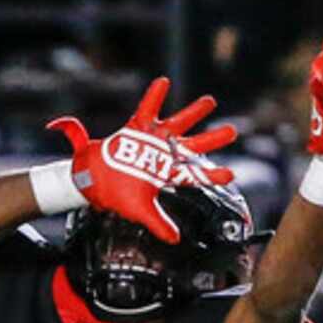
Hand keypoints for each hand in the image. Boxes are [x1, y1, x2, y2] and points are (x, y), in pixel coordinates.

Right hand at [46, 76, 237, 244]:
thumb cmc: (115, 195)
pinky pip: (147, 109)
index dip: (213, 174)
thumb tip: (174, 240)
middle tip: (233, 131)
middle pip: (194, 144)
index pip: (195, 175)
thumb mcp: (139, 211)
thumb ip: (158, 224)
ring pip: (178, 124)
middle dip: (213, 138)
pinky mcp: (136, 129)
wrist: (90, 182)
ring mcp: (151, 140)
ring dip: (194, 112)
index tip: (231, 174)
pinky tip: (164, 82)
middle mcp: (163, 154)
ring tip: (211, 102)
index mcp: (166, 173)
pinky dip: (154, 96)